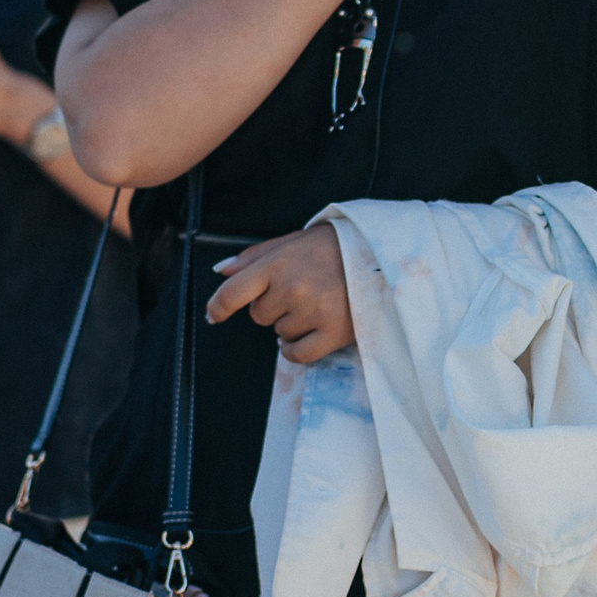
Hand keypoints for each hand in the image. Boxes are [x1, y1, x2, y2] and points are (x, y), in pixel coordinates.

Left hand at [209, 224, 354, 363]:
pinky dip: (296, 349)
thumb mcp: (293, 241)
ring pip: (280, 334)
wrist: (382, 254)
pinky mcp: (333, 332)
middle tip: (302, 290)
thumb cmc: (334, 246)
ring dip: (293, 324)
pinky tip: (310, 334)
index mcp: (278, 264)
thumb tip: (222, 272)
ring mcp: (313, 311)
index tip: (214, 316)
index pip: (232, 294)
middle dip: (274, 307)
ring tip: (317, 304)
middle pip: (259, 316)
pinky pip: (297, 354)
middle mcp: (292, 288)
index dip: (217, 308)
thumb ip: (255, 256)